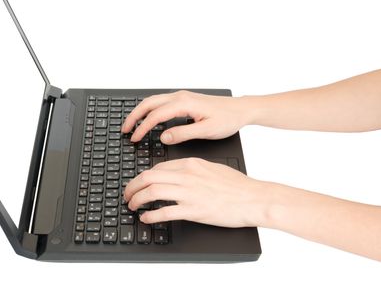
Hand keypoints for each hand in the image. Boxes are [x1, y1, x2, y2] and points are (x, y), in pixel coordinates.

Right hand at [121, 90, 250, 143]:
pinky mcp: (184, 99)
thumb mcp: (206, 130)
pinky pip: (160, 102)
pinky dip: (149, 110)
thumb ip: (183, 133)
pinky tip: (148, 120)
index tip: (135, 138)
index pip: (155, 115)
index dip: (143, 128)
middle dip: (134, 116)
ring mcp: (181, 96)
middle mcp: (180, 97)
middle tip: (125, 130)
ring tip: (132, 125)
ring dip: (140, 112)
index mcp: (184, 103)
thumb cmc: (227, 119)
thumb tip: (164, 137)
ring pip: (153, 101)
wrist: (240, 109)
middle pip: (149, 103)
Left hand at [123, 157, 268, 227]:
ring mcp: (189, 193)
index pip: (158, 167)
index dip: (143, 177)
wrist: (253, 198)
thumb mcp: (212, 167)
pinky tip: (146, 218)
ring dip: (137, 199)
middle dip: (132, 186)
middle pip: (148, 177)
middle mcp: (186, 176)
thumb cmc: (237, 185)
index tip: (139, 184)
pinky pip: (164, 212)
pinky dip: (151, 215)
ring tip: (132, 205)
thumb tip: (176, 174)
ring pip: (152, 192)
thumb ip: (192, 169)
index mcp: (190, 163)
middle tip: (127, 194)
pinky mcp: (193, 211)